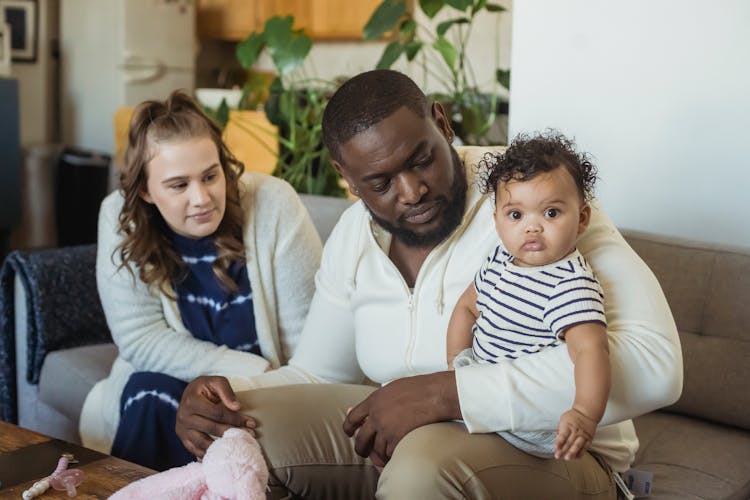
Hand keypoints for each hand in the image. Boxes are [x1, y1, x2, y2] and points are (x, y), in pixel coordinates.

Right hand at [175, 376, 254, 457]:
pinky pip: (197, 451)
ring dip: (223, 446)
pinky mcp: (183, 439)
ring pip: (204, 443)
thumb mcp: (215, 382)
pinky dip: (210, 454)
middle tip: (250, 435)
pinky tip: (224, 454)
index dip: (235, 418)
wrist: (189, 394)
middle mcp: (184, 416)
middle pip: (212, 428)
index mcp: (191, 401)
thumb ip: (226, 391)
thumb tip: (237, 407)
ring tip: (239, 446)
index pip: (217, 413)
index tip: (251, 423)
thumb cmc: (205, 388)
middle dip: (233, 432)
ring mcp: (182, 429)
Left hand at [342, 372, 458, 466]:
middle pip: (360, 439)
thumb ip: (378, 399)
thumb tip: (366, 408)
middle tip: (364, 452)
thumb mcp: (392, 388)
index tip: (350, 433)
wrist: (435, 394)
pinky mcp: (397, 438)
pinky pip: (390, 453)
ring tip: (384, 455)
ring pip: (376, 449)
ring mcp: (386, 428)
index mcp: (373, 400)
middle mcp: (376, 415)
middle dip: (361, 448)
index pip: (352, 417)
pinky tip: (397, 453)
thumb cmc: (419, 388)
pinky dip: (392, 455)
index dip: (348, 428)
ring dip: (380, 454)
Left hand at [554, 408, 596, 459]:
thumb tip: (557, 439)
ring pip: (577, 445)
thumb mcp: (563, 419)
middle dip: (563, 450)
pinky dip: (580, 453)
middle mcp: (576, 431)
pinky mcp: (588, 439)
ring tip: (567, 458)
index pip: (563, 435)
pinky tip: (576, 457)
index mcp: (568, 426)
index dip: (559, 441)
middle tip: (558, 456)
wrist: (586, 413)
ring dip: (572, 453)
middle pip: (569, 442)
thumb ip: (560, 429)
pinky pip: (585, 448)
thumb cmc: (573, 416)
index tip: (555, 447)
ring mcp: (583, 436)